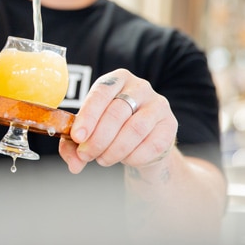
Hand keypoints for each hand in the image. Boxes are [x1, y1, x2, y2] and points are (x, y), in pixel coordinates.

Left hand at [59, 69, 177, 173]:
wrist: (142, 142)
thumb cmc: (110, 130)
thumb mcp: (88, 131)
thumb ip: (74, 145)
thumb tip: (74, 164)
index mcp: (115, 80)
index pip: (101, 92)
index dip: (88, 116)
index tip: (77, 137)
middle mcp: (139, 87)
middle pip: (116, 113)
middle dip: (98, 139)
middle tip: (86, 154)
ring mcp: (158, 105)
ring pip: (135, 129)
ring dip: (114, 150)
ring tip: (102, 159)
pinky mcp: (170, 125)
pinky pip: (152, 144)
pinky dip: (133, 157)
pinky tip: (124, 159)